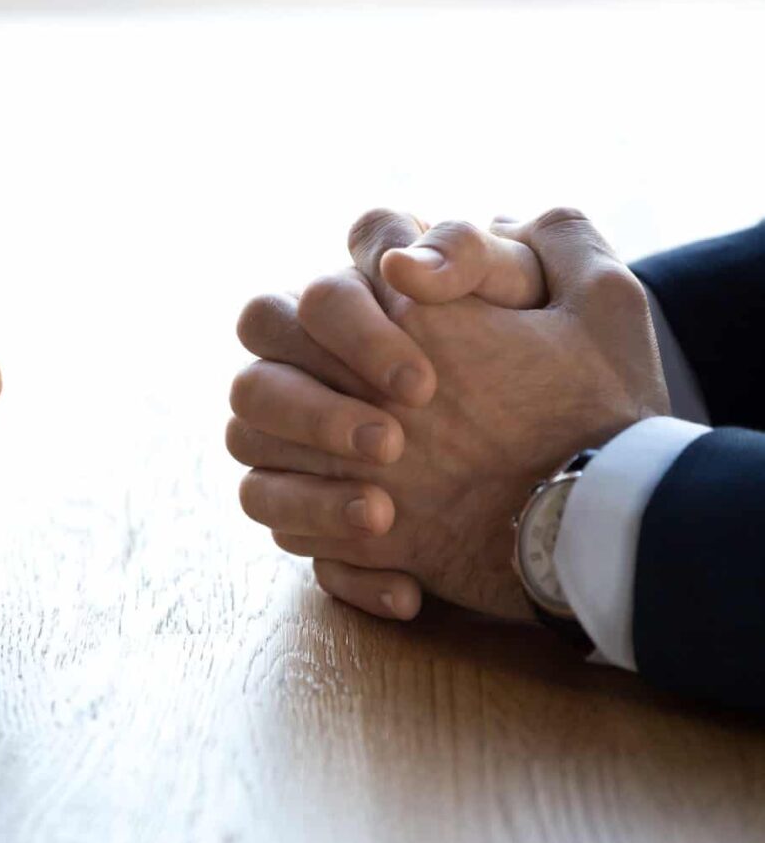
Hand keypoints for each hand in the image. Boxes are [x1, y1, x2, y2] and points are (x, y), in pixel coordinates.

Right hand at [230, 208, 668, 618]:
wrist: (592, 473)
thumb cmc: (570, 377)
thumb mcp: (562, 297)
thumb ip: (479, 254)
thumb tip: (401, 267)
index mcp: (359, 315)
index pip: (309, 300)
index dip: (351, 332)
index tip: (426, 382)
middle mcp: (317, 378)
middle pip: (256, 380)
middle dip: (313, 411)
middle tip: (392, 444)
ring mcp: (309, 452)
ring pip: (250, 458)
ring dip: (308, 491)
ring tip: (382, 514)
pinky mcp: (323, 520)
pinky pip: (291, 540)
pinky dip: (347, 570)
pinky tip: (410, 587)